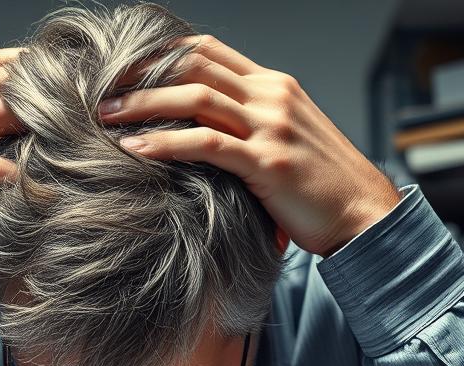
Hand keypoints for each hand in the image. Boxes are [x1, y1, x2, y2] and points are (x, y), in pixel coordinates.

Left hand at [100, 36, 399, 256]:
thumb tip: (199, 131)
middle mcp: (271, 96)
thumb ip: (248, 127)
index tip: (121, 71)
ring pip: (195, 99)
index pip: (207, 51)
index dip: (159, 55)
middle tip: (99, 91)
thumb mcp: (284, 141)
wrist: (363, 215)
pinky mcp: (268, 163)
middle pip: (193, 67)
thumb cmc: (320, 187)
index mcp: (273, 86)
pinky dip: (165, 144)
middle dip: (140, 75)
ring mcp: (271, 127)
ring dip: (143, 104)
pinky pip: (207, 144)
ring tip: (106, 118)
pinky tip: (135, 150)